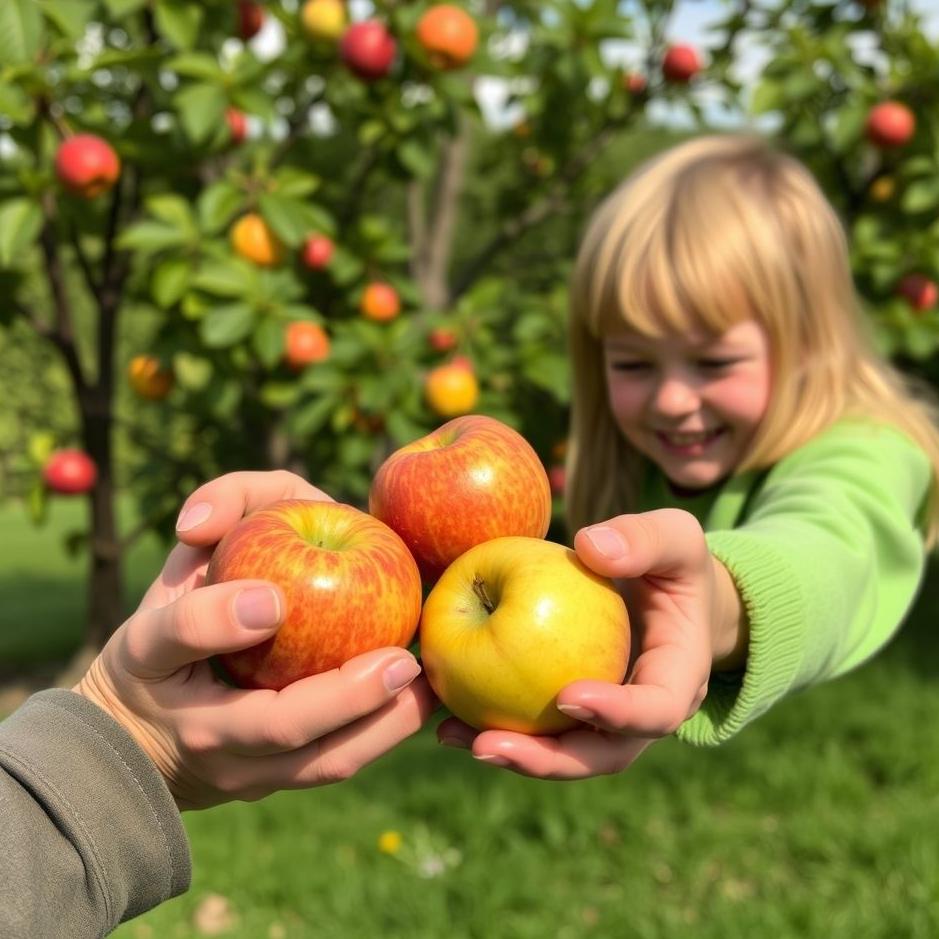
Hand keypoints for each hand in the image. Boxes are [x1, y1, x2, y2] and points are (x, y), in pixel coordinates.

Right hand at [76, 471, 435, 808]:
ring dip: (380, 729)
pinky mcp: (273, 782)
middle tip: (400, 662)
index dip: (219, 618)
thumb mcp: (188, 559)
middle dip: (342, 699)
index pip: (178, 636)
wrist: (142, 730)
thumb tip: (235, 541)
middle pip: (273, 727)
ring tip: (429, 688)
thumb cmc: (179, 623)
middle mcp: (194, 725)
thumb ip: (227, 512)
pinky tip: (421, 700)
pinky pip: (331, 767)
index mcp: (151, 659)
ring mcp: (236, 769)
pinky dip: (380, 737)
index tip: (272, 600)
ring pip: (316, 764)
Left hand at [437, 509, 744, 779]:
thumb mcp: (673, 537)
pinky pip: (537, 727)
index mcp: (679, 678)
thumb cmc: (672, 561)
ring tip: (452, 735)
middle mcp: (644, 714)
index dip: (616, 714)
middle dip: (546, 759)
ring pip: (562, 752)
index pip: (655, 710)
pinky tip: (446, 718)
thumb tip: (591, 546)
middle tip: (490, 745)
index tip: (567, 695)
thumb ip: (644, 538)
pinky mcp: (573, 714)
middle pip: (600, 754)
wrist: (669, 593)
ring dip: (511, 752)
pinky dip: (495, 725)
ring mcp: (608, 721)